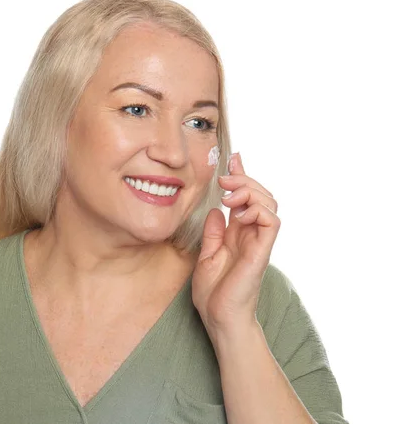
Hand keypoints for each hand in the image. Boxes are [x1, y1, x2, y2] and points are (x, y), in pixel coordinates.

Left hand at [191, 152, 280, 337]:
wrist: (220, 319)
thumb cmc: (214, 294)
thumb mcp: (206, 255)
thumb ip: (213, 232)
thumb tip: (216, 209)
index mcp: (238, 234)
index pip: (245, 199)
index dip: (241, 177)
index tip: (233, 159)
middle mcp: (252, 235)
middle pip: (261, 195)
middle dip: (245, 179)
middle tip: (224, 178)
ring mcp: (259, 242)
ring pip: (270, 203)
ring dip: (250, 191)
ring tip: (228, 195)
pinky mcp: (262, 251)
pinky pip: (271, 221)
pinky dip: (258, 209)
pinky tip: (239, 212)